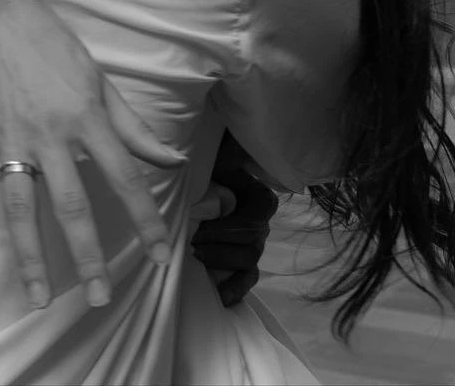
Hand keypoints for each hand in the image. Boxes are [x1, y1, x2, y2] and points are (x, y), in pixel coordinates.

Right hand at [0, 0, 186, 309]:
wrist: (1, 19)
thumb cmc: (57, 49)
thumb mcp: (102, 82)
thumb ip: (135, 127)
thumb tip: (172, 159)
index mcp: (87, 119)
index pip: (125, 177)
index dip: (145, 218)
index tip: (161, 254)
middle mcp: (50, 136)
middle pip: (72, 205)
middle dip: (89, 255)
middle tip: (101, 297)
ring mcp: (11, 143)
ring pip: (22, 210)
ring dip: (31, 258)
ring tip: (41, 300)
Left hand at [191, 133, 278, 305]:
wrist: (204, 176)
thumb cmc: (211, 167)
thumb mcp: (221, 159)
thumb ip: (225, 160)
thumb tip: (215, 166)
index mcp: (261, 199)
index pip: (253, 220)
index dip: (226, 229)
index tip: (199, 228)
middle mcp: (262, 224)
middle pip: (251, 244)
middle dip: (219, 245)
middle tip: (192, 242)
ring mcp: (255, 244)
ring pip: (248, 262)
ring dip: (221, 261)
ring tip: (197, 258)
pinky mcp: (243, 261)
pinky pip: (247, 279)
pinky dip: (236, 288)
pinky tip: (222, 297)